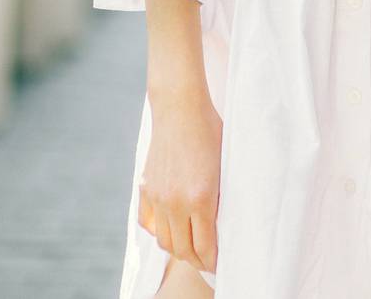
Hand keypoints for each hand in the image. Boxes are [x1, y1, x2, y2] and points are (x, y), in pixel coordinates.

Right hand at [139, 88, 222, 274]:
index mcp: (201, 197)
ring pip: (164, 241)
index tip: (219, 263)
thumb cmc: (209, 130)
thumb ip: (219, 198)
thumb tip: (219, 225)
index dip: (213, 262)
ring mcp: (158, 196)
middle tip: (207, 259)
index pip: (205, 248)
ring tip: (190, 246)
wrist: (180, 106)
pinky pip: (148, 223)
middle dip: (197, 260)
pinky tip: (170, 227)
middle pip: (183, 250)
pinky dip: (158, 231)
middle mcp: (176, 202)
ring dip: (178, 249)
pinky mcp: (145, 188)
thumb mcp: (224, 166)